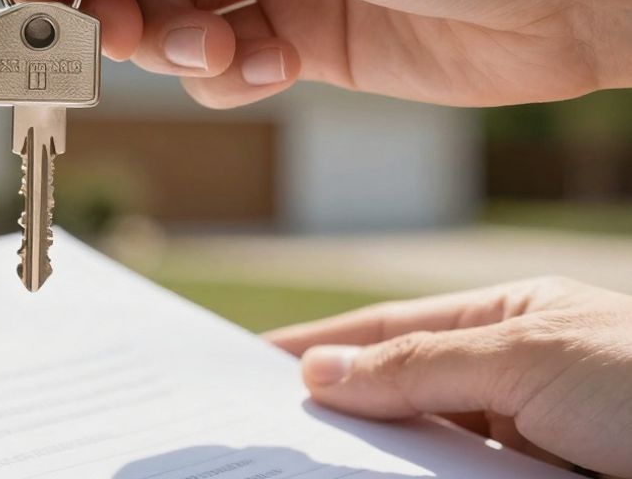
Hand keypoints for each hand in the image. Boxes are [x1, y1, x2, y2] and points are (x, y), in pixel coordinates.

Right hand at [265, 277, 631, 476]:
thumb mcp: (525, 355)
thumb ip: (417, 365)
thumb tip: (318, 371)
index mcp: (510, 317)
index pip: (390, 328)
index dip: (319, 343)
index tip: (251, 363)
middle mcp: (515, 379)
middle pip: (399, 393)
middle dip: (334, 408)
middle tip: (260, 430)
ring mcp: (529, 443)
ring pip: (425, 452)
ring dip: (372, 460)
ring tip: (301, 467)